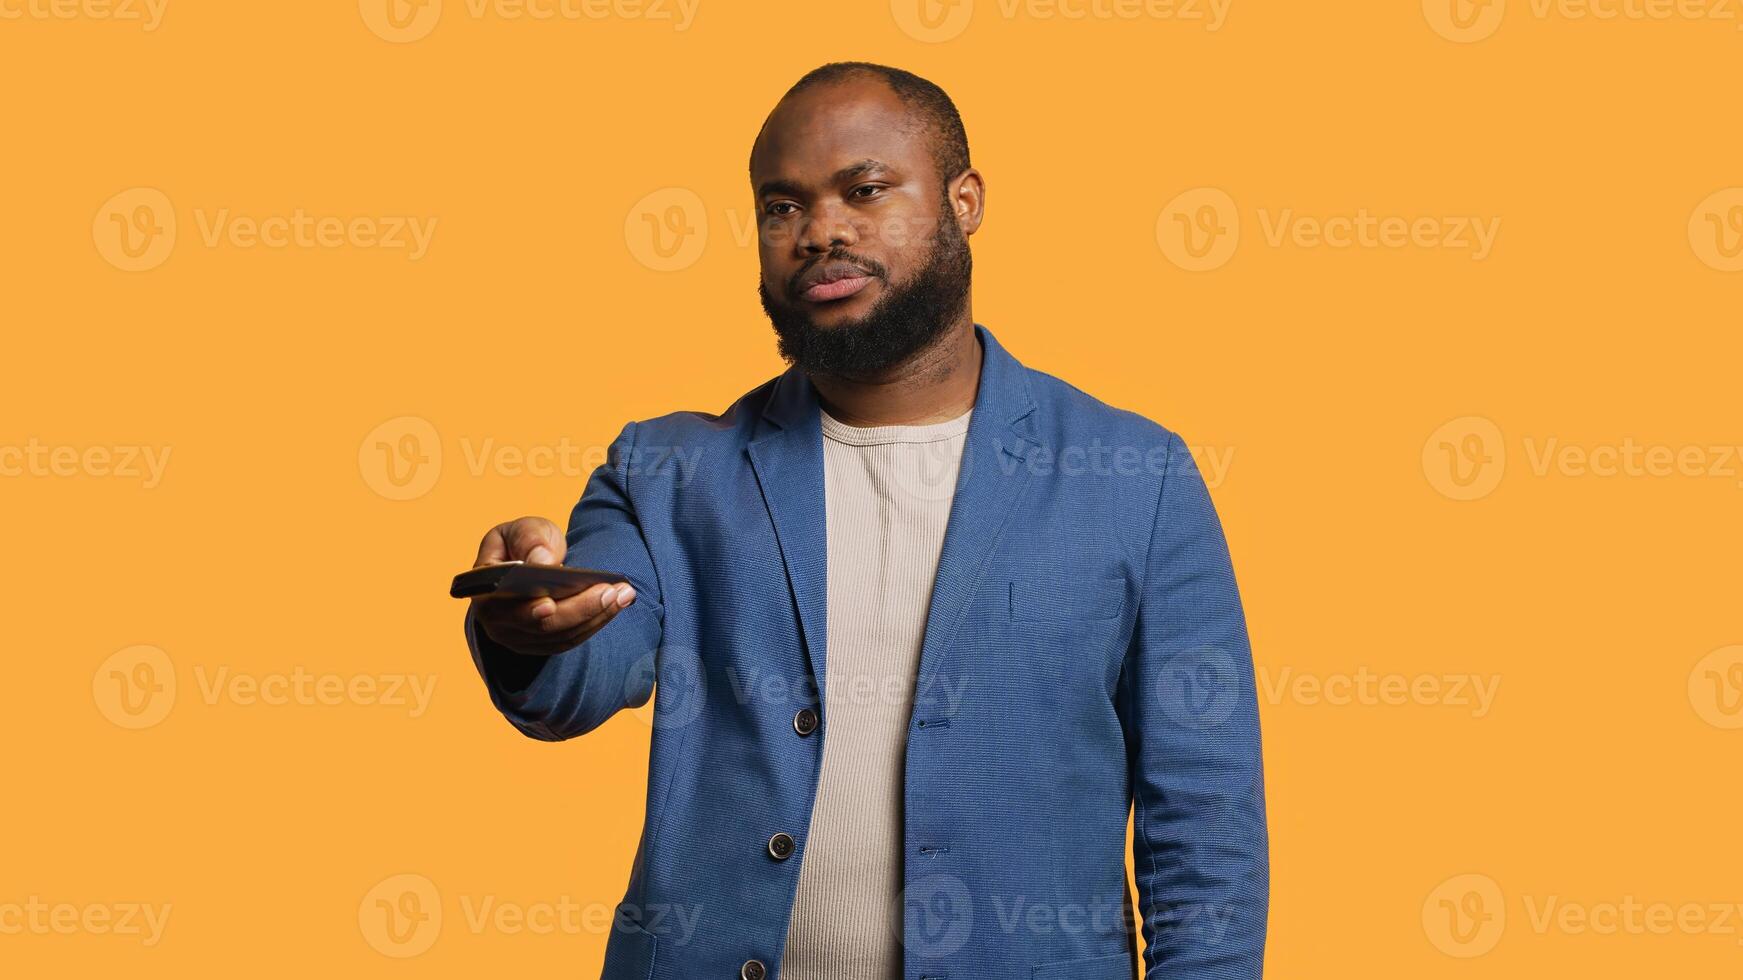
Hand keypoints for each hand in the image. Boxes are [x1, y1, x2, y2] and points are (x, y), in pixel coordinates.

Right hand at [470, 516, 636, 655]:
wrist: (528, 561)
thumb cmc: (524, 543)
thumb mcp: (524, 529)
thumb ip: (530, 539)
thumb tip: (542, 561)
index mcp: (484, 592)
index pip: (504, 608)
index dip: (527, 609)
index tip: (550, 604)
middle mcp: (498, 623)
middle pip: (543, 626)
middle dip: (580, 608)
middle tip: (613, 590)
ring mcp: (520, 639)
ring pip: (562, 636)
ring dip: (596, 615)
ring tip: (624, 593)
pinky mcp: (543, 645)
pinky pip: (572, 639)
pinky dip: (597, 621)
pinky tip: (618, 603)